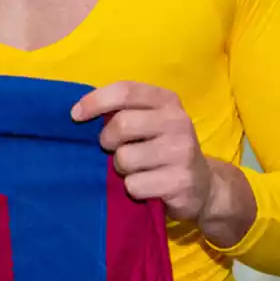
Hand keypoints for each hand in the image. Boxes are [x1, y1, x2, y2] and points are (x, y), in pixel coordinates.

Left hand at [72, 81, 256, 247]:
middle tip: (113, 149)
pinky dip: (133, 189)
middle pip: (122, 125)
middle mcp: (177, 121)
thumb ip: (123, 111)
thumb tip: (78, 113)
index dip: (95, 101)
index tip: (75, 116)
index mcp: (166, 100)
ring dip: (121, 168)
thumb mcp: (150, 121)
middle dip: (107, 140)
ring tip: (136, 169)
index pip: (125, 91)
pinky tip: (148, 187)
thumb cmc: (163, 148)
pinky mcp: (181, 182)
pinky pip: (134, 185)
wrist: (204, 186)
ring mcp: (182, 152)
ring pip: (125, 158)